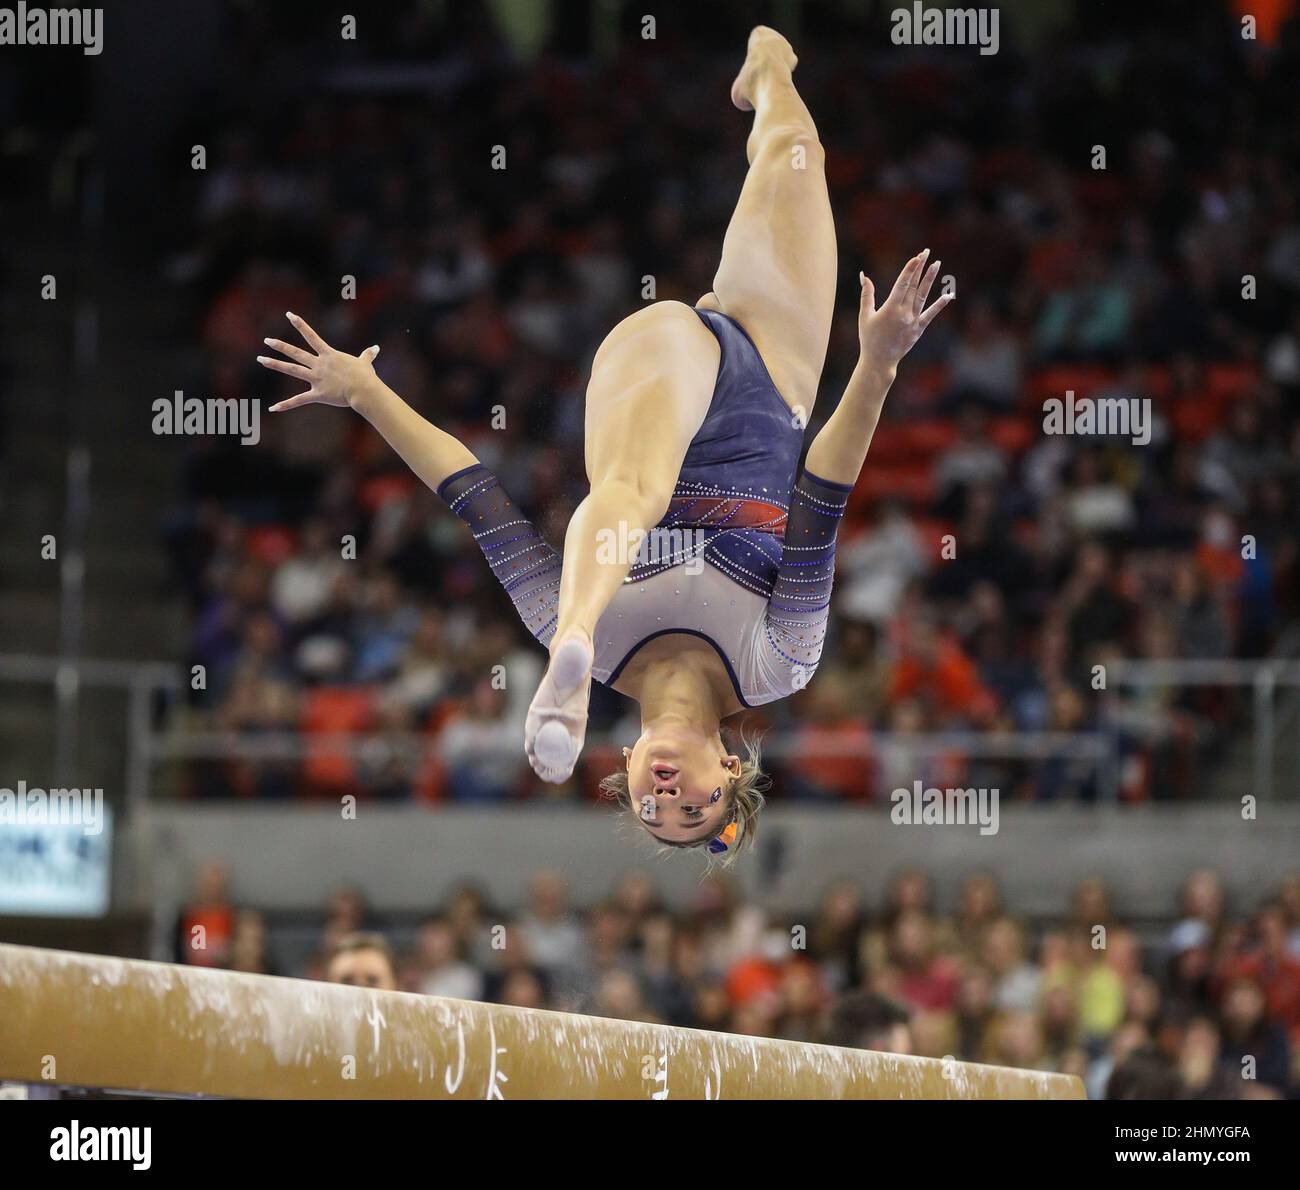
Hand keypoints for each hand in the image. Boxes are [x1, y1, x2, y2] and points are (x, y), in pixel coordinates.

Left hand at [257, 312, 379, 411]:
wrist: (364, 390)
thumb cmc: (365, 377)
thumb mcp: (365, 363)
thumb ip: (367, 355)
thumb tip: (376, 348)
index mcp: (329, 355)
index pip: (311, 336)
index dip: (300, 324)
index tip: (289, 315)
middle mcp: (319, 365)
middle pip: (296, 353)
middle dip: (280, 346)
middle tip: (267, 340)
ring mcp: (317, 379)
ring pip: (292, 370)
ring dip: (276, 364)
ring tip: (261, 359)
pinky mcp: (317, 394)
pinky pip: (298, 400)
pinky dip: (286, 405)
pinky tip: (273, 408)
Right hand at [857, 250, 952, 369]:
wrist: (879, 361)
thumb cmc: (869, 338)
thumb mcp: (865, 315)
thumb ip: (866, 294)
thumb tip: (864, 276)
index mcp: (890, 308)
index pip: (902, 284)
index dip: (910, 269)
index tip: (916, 257)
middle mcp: (904, 313)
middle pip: (914, 285)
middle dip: (920, 267)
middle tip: (926, 252)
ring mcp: (913, 321)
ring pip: (923, 296)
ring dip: (930, 279)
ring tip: (937, 264)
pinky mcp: (918, 329)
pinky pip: (931, 314)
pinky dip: (939, 305)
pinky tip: (948, 295)